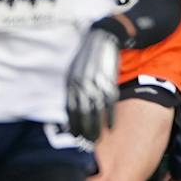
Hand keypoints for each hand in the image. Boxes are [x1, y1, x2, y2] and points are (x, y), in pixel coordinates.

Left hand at [66, 21, 126, 140]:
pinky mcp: (109, 82)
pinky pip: (110, 105)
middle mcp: (82, 85)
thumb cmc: (88, 56)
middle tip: (88, 142)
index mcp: (71, 82)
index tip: (76, 136)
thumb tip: (72, 106)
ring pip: (96, 112)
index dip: (73, 124)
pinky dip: (110, 118)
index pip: (70, 110)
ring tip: (97, 139)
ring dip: (97, 128)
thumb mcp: (74, 70)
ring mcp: (96, 84)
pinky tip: (111, 127)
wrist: (103, 38)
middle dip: (85, 130)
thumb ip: (73, 87)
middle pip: (82, 114)